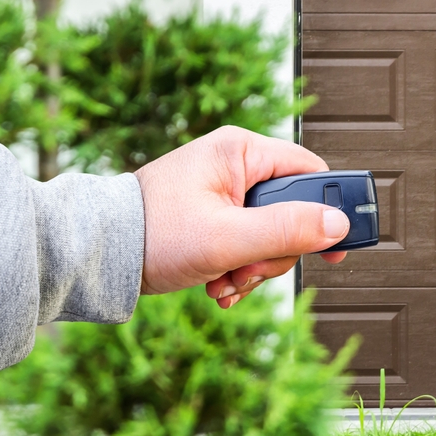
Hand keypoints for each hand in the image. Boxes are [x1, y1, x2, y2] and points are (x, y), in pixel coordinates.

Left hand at [133, 126, 348, 307]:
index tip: (337, 246)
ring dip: (255, 267)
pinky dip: (239, 269)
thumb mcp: (228, 238)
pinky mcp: (215, 215)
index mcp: (241, 151)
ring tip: (225, 281)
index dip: (329, 209)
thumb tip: (338, 225)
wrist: (97, 256)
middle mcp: (236, 165)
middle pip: (292, 211)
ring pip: (272, 234)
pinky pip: (249, 243)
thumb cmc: (152, 234)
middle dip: (276, 252)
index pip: (310, 172)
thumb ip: (287, 230)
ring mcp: (225, 191)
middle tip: (249, 270)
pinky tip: (218, 284)